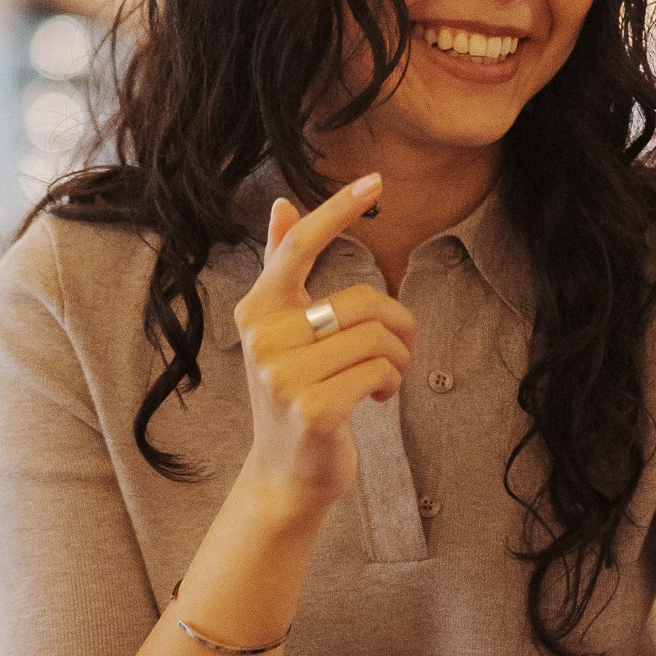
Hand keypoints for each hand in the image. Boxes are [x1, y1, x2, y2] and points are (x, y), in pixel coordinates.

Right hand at [236, 175, 416, 514]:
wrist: (286, 474)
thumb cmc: (295, 395)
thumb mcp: (284, 332)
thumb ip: (282, 269)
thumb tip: (284, 205)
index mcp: (257, 310)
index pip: (298, 247)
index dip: (336, 211)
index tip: (374, 180)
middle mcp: (263, 338)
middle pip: (364, 302)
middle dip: (398, 328)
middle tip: (397, 353)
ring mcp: (283, 376)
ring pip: (378, 339)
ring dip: (397, 362)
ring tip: (381, 380)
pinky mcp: (313, 409)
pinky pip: (380, 372)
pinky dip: (391, 384)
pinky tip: (374, 401)